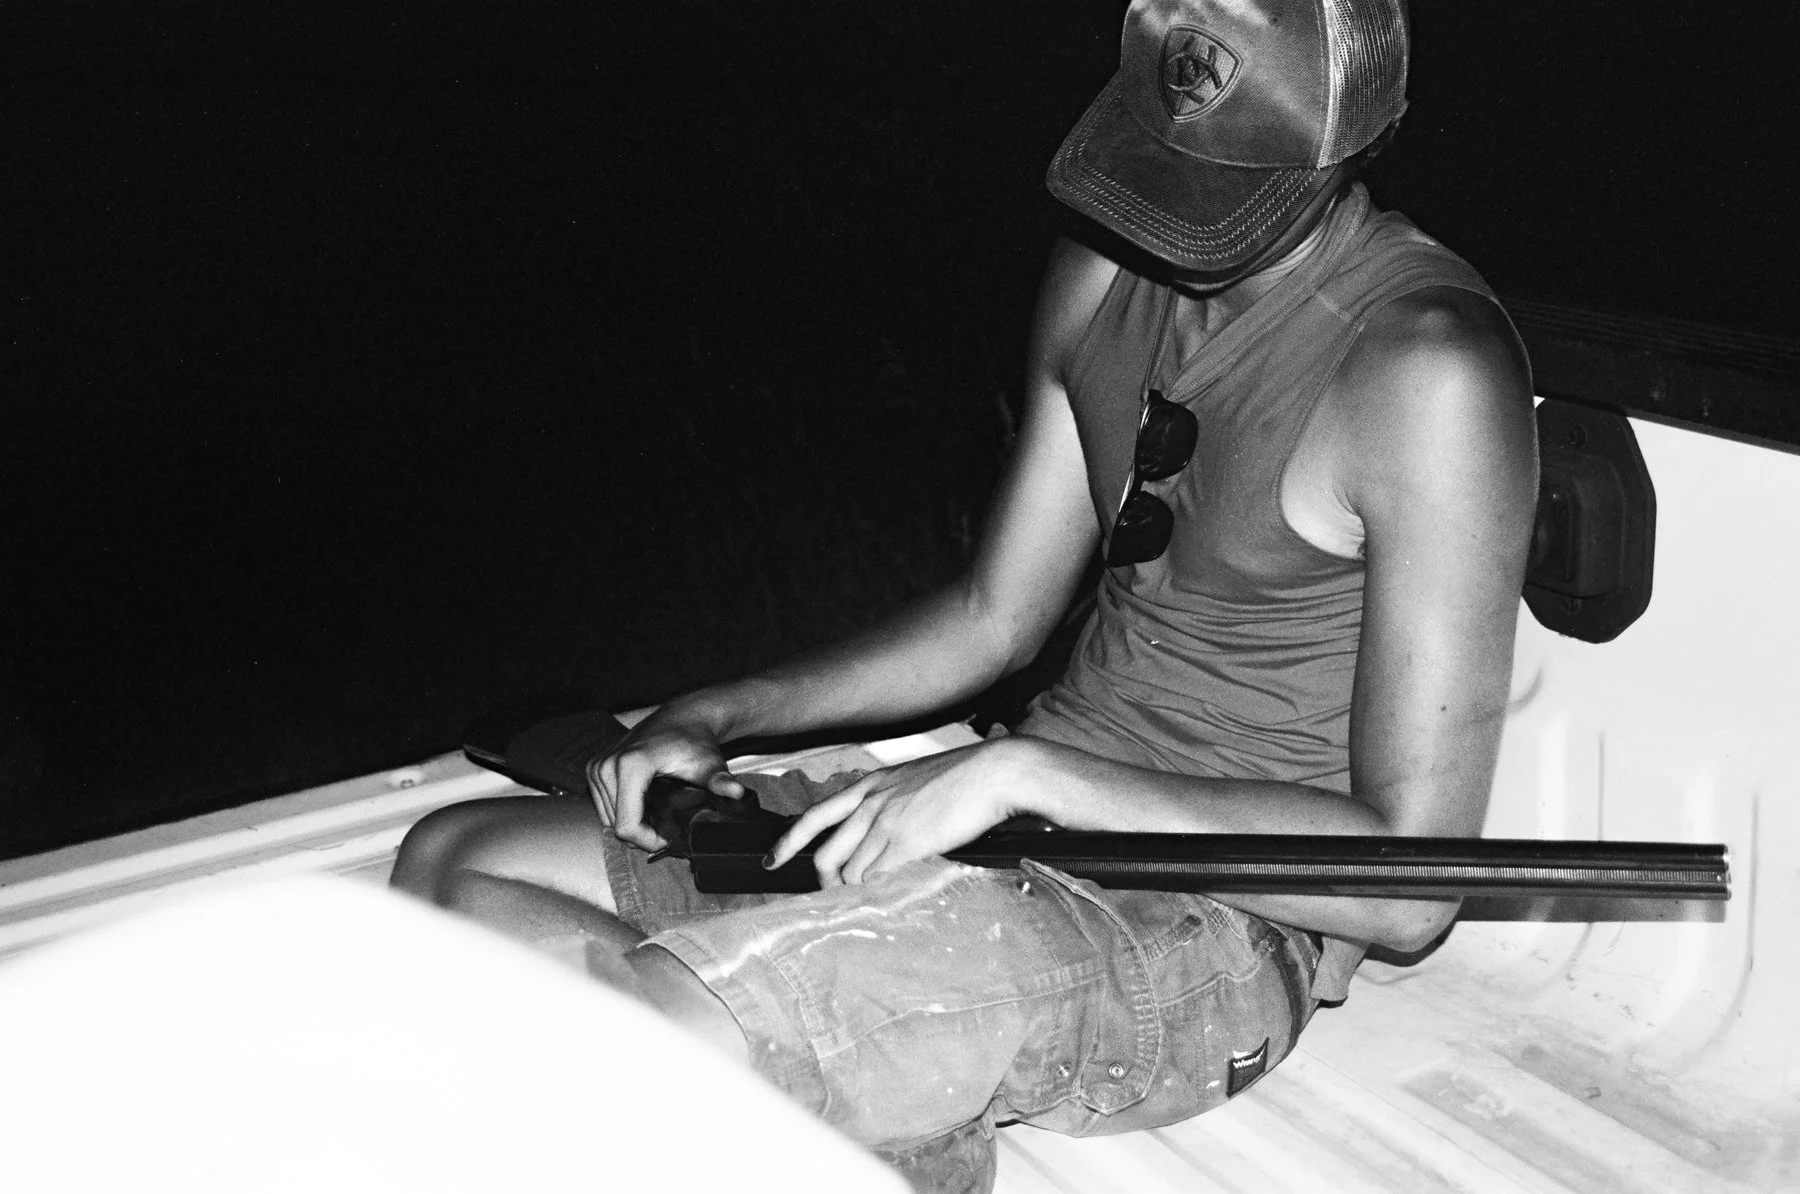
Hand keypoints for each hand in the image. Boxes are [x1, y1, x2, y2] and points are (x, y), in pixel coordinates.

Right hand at [587, 705, 746, 852]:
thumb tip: (737, 793)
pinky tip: (644, 805)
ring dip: (632, 824)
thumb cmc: (694, 741)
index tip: (668, 839)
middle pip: (616, 825)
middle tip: (667, 829)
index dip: (648, 841)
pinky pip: (603, 806)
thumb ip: (720, 781)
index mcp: (631, 765)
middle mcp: (608, 764)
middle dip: (642, 834)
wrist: (682, 718)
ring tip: (657, 817)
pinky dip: (622, 812)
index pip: (627, 826)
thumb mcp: (709, 764)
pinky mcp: (595, 768)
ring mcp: (598, 766)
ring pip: (608, 818)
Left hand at [764, 740, 1027, 885]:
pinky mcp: (906, 842)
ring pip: (850, 872)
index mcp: (872, 784)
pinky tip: (882, 902)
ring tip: (864, 906)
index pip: (816, 814)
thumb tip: (893, 831)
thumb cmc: (968, 778)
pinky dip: (874, 895)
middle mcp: (871, 802)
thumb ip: (897, 802)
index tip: (773, 860)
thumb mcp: (918, 781)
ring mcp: (886, 822)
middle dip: (822, 883)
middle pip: (825, 852)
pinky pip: (875, 878)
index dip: (789, 841)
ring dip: (854, 894)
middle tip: (829, 900)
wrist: (995, 771)